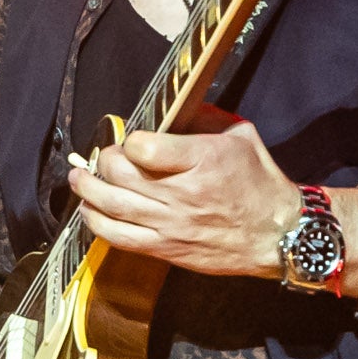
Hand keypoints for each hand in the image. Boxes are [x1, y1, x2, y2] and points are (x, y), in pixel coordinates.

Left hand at [65, 119, 302, 278]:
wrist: (277, 235)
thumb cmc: (260, 184)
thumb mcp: (241, 136)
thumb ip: (204, 118)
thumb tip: (173, 109)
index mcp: (202, 160)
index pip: (143, 147)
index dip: (130, 140)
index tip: (133, 140)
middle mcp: (183, 194)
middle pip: (121, 175)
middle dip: (103, 162)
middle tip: (101, 156)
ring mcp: (171, 225)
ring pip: (112, 207)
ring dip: (87, 191)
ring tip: (79, 179)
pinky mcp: (166, 249)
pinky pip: (119, 238)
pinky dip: (97, 224)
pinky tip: (90, 211)